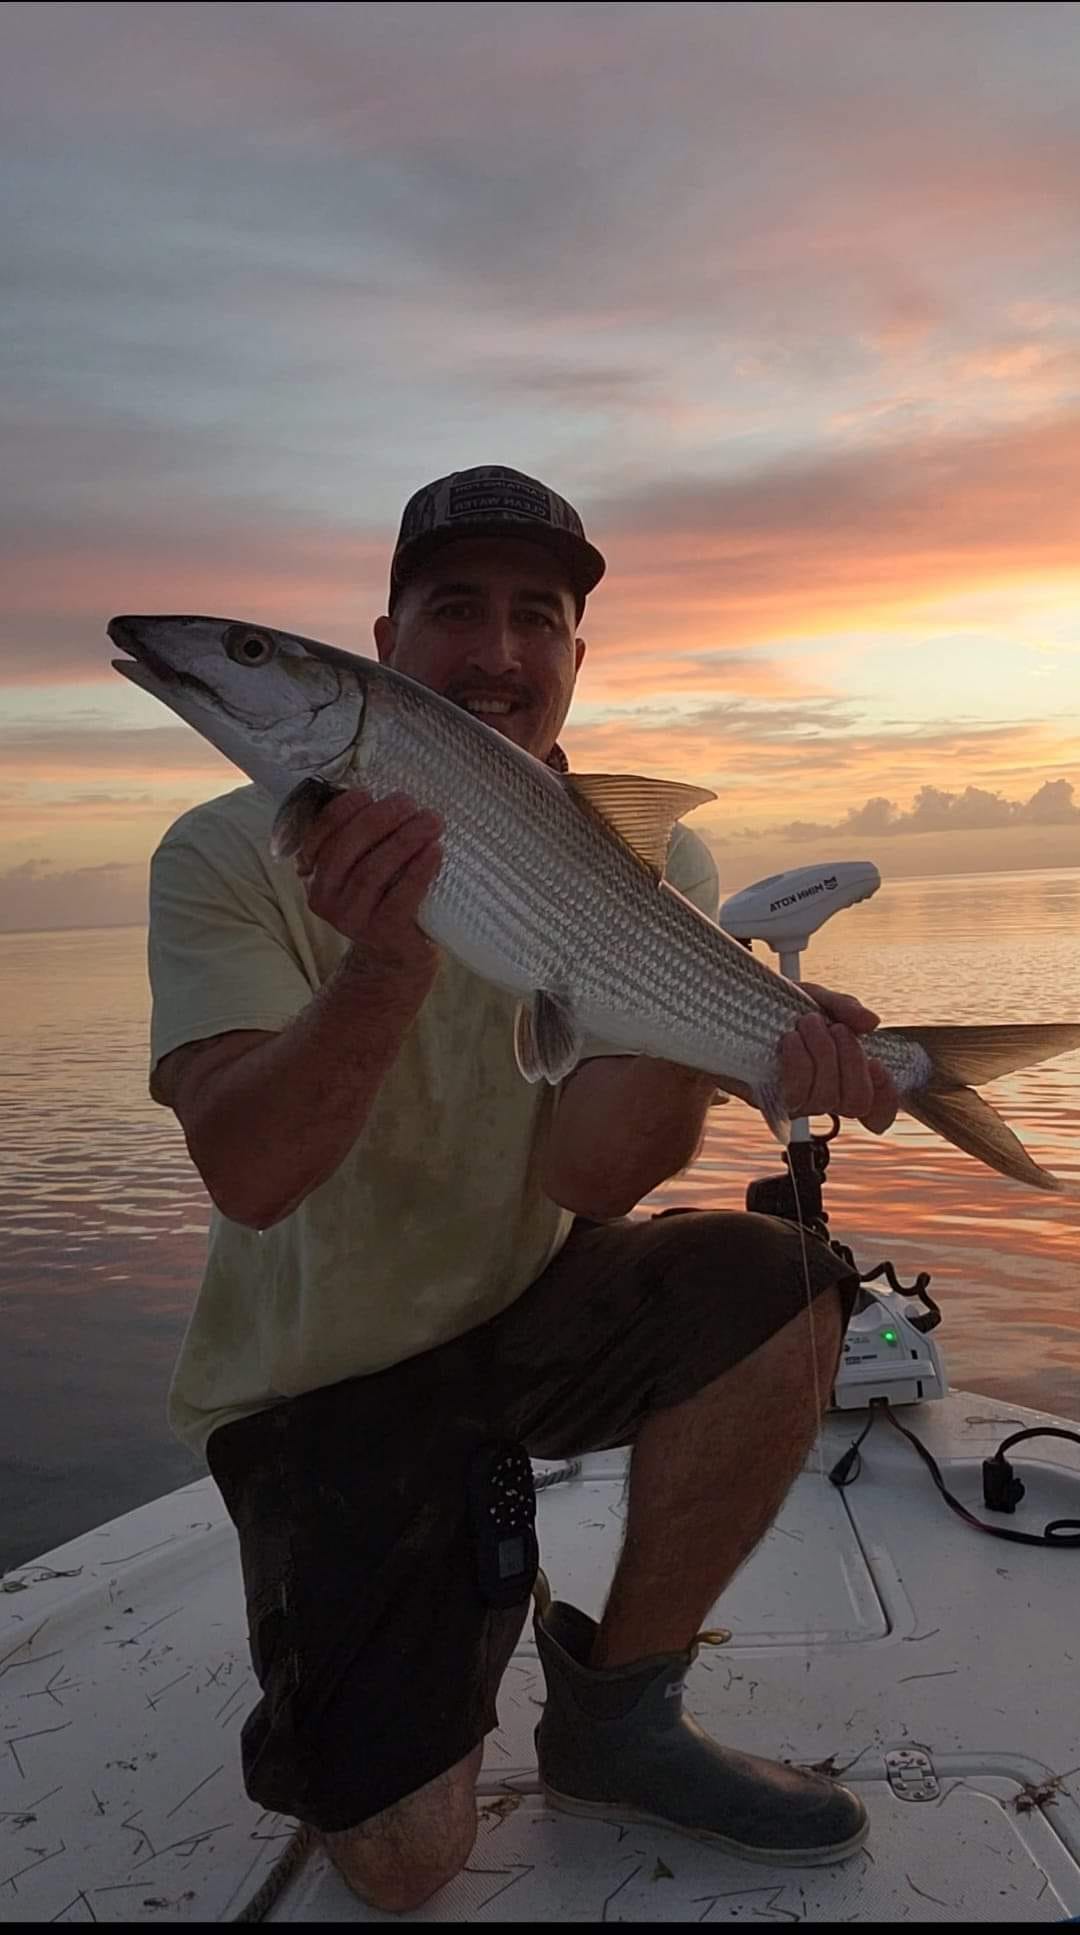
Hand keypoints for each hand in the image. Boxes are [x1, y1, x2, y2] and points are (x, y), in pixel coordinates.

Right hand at [294, 789, 442, 989]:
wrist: (397, 954)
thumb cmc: (384, 896)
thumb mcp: (361, 867)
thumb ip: (361, 837)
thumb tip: (387, 795)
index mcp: (313, 874)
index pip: (321, 833)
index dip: (344, 809)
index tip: (371, 793)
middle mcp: (324, 898)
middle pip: (347, 848)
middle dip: (380, 819)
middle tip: (410, 802)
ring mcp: (351, 919)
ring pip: (373, 871)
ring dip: (404, 840)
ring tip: (431, 821)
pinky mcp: (382, 933)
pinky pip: (400, 896)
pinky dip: (420, 870)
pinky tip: (436, 850)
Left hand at [780, 984, 897, 1132]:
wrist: (726, 1010)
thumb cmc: (774, 1007)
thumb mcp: (814, 997)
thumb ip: (844, 1007)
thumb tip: (871, 1023)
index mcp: (841, 1074)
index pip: (875, 1110)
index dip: (886, 1097)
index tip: (877, 1064)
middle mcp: (822, 1093)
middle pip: (856, 1102)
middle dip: (852, 1059)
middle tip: (834, 1028)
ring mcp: (796, 1100)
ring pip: (826, 1099)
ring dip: (823, 1055)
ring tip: (807, 1024)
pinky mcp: (769, 1100)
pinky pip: (796, 1094)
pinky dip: (799, 1062)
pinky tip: (790, 1039)